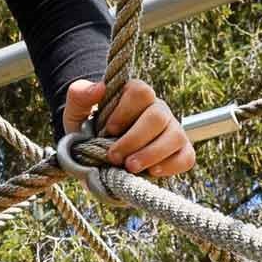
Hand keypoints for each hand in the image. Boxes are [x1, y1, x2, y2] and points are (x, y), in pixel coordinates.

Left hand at [62, 76, 194, 178]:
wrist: (96, 156)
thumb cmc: (87, 130)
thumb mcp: (75, 113)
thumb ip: (79, 96)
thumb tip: (100, 87)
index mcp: (134, 94)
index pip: (140, 92)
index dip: (124, 112)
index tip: (107, 130)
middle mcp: (157, 109)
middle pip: (158, 116)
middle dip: (135, 139)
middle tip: (115, 157)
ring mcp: (171, 129)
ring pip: (175, 136)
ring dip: (152, 154)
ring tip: (130, 168)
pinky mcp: (179, 151)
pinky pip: (186, 157)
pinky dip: (171, 166)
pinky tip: (151, 173)